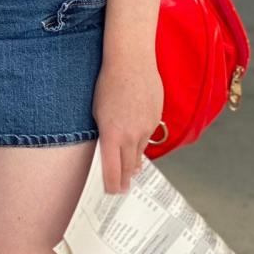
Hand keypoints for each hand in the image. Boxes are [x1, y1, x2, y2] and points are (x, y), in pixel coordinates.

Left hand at [93, 52, 163, 193]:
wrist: (131, 62)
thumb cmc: (107, 82)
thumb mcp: (97, 111)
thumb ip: (105, 133)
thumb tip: (109, 148)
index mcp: (112, 135)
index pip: (113, 170)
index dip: (112, 185)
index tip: (111, 192)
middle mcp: (131, 136)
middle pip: (128, 167)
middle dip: (124, 179)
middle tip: (121, 188)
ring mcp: (145, 128)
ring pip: (140, 153)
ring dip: (133, 161)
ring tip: (129, 170)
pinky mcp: (156, 119)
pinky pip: (148, 138)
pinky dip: (141, 143)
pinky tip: (136, 143)